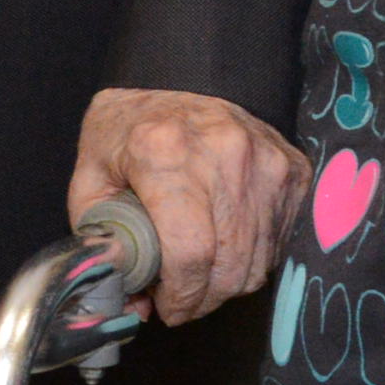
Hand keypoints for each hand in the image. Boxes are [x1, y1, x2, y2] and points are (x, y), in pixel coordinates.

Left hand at [68, 90, 304, 324]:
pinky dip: (252, 258)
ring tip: (199, 272)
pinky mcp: (293, 170)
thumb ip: (103, 243)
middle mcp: (225, 152)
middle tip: (180, 299)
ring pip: (258, 262)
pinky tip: (225, 244)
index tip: (165, 307)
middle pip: (229, 265)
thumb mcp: (90, 179)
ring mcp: (267, 160)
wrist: (181, 77)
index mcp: (165, 151)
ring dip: (227, 284)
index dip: (180, 296)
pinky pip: (279, 242)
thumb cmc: (130, 132)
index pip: (190, 252)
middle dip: (203, 299)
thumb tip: (133, 305)